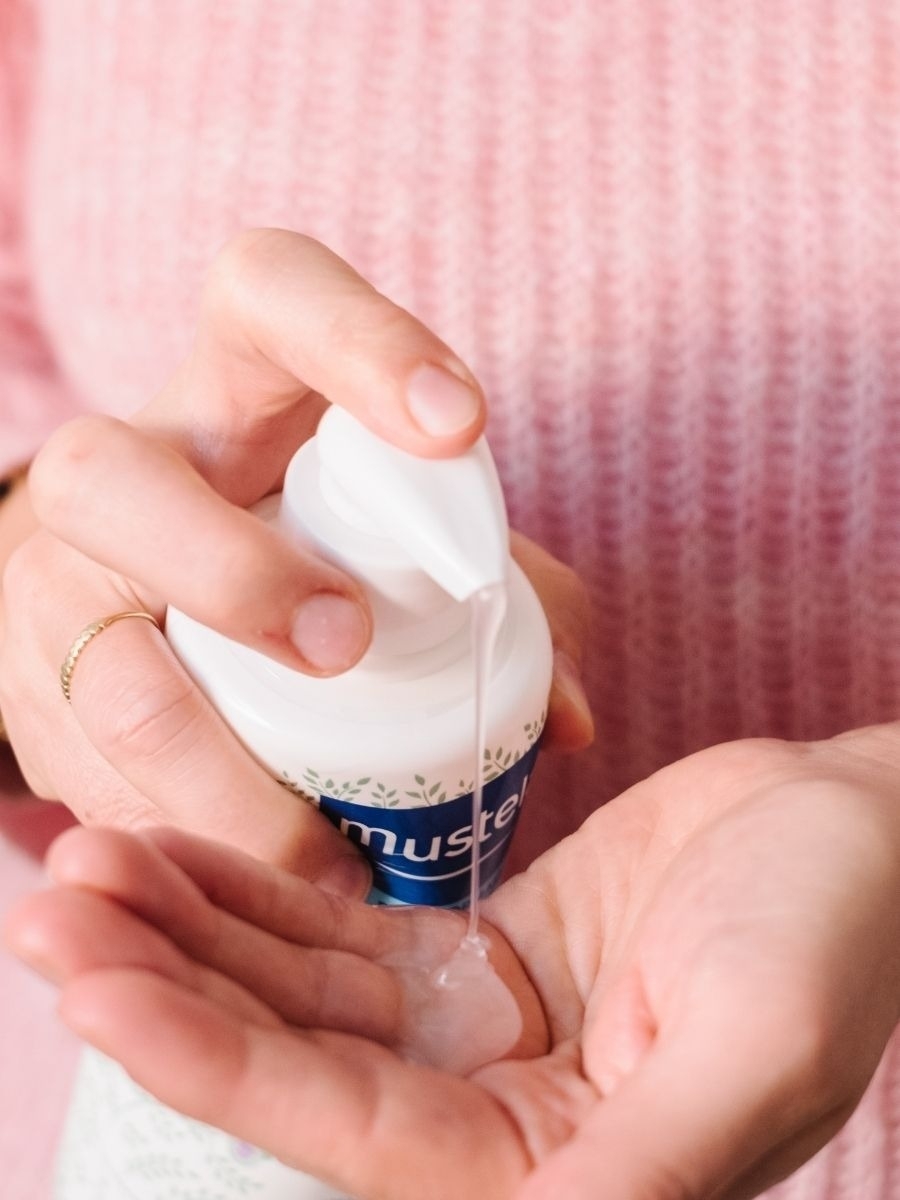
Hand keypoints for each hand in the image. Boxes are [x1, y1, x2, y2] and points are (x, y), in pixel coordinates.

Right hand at [0, 230, 592, 887]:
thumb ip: (504, 598)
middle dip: (236, 575)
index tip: (461, 424)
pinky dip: (181, 836)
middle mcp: (120, 467)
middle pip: (118, 480)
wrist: (127, 595)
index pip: (271, 294)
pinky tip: (259, 882)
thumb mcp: (391, 536)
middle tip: (345, 649)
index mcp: (231, 387)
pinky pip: (86, 773)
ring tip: (325, 857)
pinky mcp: (24, 687)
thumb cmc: (300, 547)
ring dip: (213, 767)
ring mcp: (52, 582)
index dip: (358, 342)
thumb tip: (573, 716)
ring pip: (97, 664)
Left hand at [8, 727, 899, 1198]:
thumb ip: (648, 1160)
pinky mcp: (478, 956)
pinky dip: (260, 894)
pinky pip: (344, 933)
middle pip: (292, 1057)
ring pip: (301, 992)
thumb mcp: (756, 1040)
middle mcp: (498, 1120)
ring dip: (195, 927)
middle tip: (56, 895)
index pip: (337, 1130)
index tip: (94, 970)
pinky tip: (185, 853)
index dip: (205, 1053)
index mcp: (552, 1175)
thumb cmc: (837, 929)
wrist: (857, 828)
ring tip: (92, 857)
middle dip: (167, 982)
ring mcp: (479, 1033)